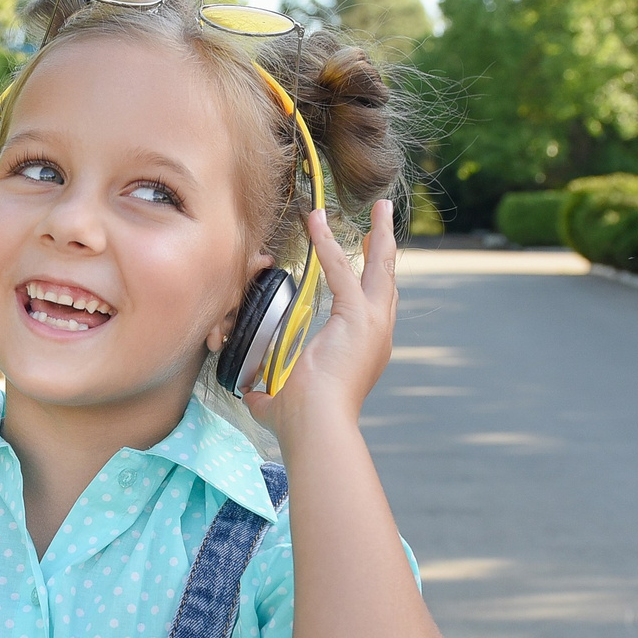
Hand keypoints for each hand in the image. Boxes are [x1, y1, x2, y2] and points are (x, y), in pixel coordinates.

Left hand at [244, 194, 397, 448]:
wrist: (317, 429)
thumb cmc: (302, 423)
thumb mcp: (282, 401)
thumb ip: (268, 391)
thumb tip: (252, 394)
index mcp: (364, 353)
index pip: (370, 306)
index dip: (368, 279)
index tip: (366, 255)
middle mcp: (377, 336)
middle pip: (386, 281)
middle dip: (384, 248)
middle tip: (382, 220)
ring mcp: (373, 326)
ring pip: (380, 269)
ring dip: (378, 235)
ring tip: (378, 208)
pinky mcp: (359, 318)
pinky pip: (341, 272)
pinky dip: (328, 245)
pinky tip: (317, 222)